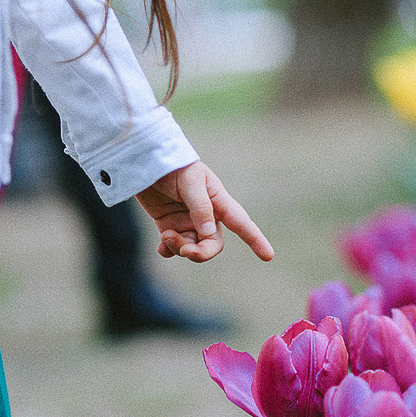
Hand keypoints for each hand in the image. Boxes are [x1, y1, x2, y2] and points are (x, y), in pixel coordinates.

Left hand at [135, 161, 273, 262]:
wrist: (147, 161)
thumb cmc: (174, 166)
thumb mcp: (190, 183)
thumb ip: (201, 208)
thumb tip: (208, 235)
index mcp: (218, 201)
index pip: (241, 223)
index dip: (256, 240)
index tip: (268, 256)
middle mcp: (206, 215)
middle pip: (213, 245)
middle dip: (201, 253)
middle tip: (186, 251)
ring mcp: (188, 223)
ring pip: (192, 248)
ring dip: (181, 248)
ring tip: (167, 237)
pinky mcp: (169, 226)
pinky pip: (174, 248)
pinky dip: (168, 250)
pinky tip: (161, 246)